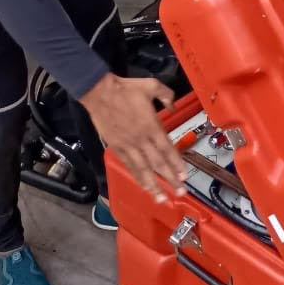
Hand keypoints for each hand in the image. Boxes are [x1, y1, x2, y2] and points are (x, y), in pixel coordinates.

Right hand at [79, 73, 185, 201]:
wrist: (99, 93)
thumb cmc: (126, 89)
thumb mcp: (151, 85)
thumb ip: (166, 95)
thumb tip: (173, 106)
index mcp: (151, 125)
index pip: (167, 149)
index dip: (176, 164)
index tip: (184, 176)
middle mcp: (141, 139)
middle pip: (158, 163)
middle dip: (169, 179)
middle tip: (180, 193)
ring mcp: (128, 145)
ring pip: (143, 169)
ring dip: (153, 185)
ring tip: (162, 199)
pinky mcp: (116, 148)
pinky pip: (129, 165)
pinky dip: (137, 177)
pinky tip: (143, 186)